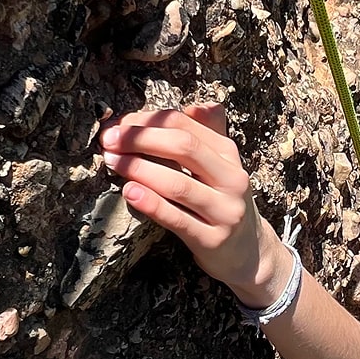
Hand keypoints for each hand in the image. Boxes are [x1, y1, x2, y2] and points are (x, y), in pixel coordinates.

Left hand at [99, 105, 285, 297]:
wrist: (250, 253)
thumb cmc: (223, 203)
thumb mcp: (222, 167)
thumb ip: (208, 135)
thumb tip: (196, 105)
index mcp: (229, 155)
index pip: (185, 126)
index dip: (148, 121)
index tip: (118, 124)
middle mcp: (232, 179)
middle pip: (183, 147)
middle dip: (141, 139)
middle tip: (109, 140)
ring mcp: (225, 212)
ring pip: (178, 184)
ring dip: (139, 169)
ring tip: (111, 162)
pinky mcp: (213, 241)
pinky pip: (177, 219)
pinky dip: (151, 204)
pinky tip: (129, 192)